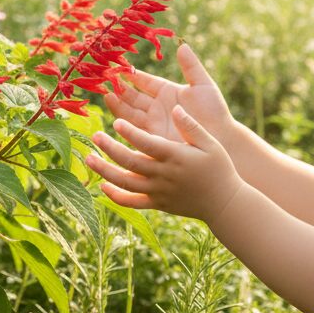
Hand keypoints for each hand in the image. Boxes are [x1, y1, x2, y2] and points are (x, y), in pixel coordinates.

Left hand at [86, 105, 242, 224]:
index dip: (130, 133)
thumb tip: (176, 108)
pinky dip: (115, 196)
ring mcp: (159, 192)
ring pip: (126, 183)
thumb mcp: (210, 143)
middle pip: (131, 162)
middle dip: (110, 149)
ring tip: (88, 158)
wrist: (224, 204)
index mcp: (176, 157)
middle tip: (95, 136)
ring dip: (104, 171)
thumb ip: (191, 126)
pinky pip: (132, 202)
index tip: (116, 121)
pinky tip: (102, 186)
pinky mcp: (158, 205)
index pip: (147, 143)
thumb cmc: (219, 168)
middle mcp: (164, 175)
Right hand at [105, 43, 235, 146]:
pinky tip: (113, 117)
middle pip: (132, 95)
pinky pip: (134, 130)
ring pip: (129, 112)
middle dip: (118, 87)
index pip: (144, 80)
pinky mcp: (152, 138)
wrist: (222, 141)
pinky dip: (122, 123)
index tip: (116, 64)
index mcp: (167, 91)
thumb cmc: (215, 113)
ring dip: (117, 103)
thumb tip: (182, 45)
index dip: (131, 73)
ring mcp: (153, 122)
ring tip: (105, 93)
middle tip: (103, 78)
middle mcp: (157, 106)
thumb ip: (192, 66)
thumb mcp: (203, 86)